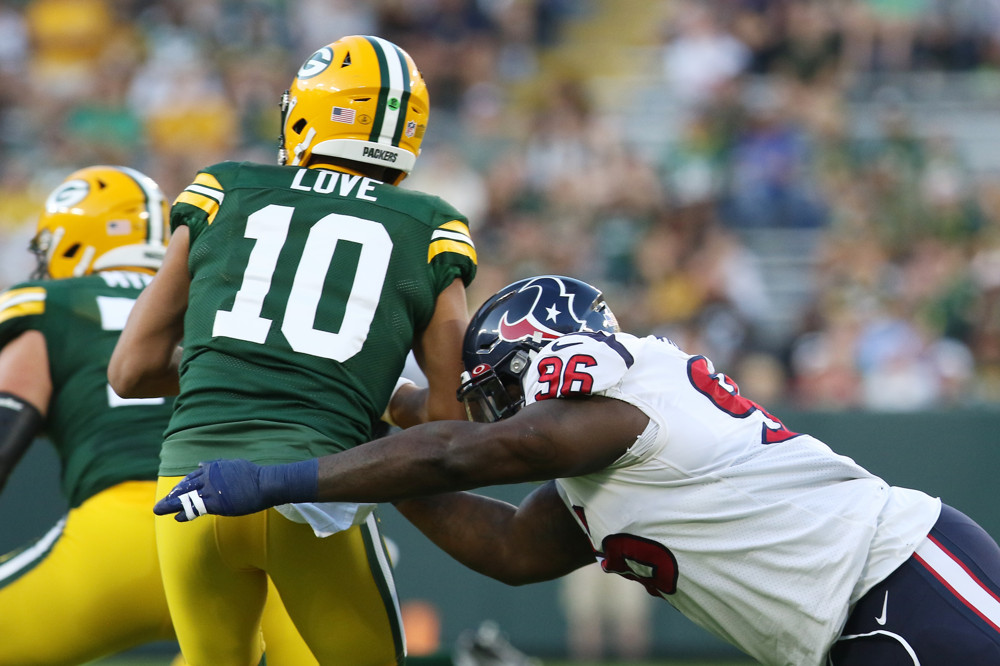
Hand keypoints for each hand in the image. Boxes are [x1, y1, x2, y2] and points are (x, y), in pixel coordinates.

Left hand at [153, 459, 268, 521]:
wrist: (264, 483)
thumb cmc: (252, 475)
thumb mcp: (232, 464)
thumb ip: (216, 465)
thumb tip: (201, 464)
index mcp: (212, 468)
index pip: (192, 478)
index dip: (181, 487)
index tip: (174, 492)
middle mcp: (209, 478)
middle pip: (185, 488)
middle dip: (171, 496)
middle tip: (160, 504)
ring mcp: (211, 490)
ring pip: (186, 498)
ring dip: (171, 505)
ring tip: (159, 510)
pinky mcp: (216, 502)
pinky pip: (195, 508)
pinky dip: (185, 513)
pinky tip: (177, 517)